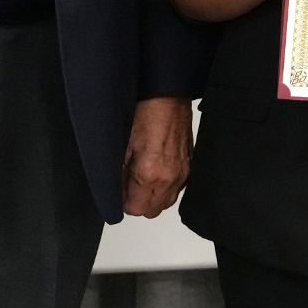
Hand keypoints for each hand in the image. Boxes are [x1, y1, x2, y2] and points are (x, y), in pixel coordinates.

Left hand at [122, 97, 192, 217]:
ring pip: (165, 202)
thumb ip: (120, 174)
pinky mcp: (190, 168)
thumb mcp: (123, 144)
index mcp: (149, 173)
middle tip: (129, 184)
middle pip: (151, 210)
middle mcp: (169, 178)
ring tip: (143, 176)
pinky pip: (176, 190)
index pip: (136, 209)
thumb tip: (117, 191)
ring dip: (153, 196)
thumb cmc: (145, 114)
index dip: (124, 202)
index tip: (119, 191)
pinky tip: (157, 171)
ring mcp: (182, 174)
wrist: (168, 97)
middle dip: (138, 201)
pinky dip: (165, 186)